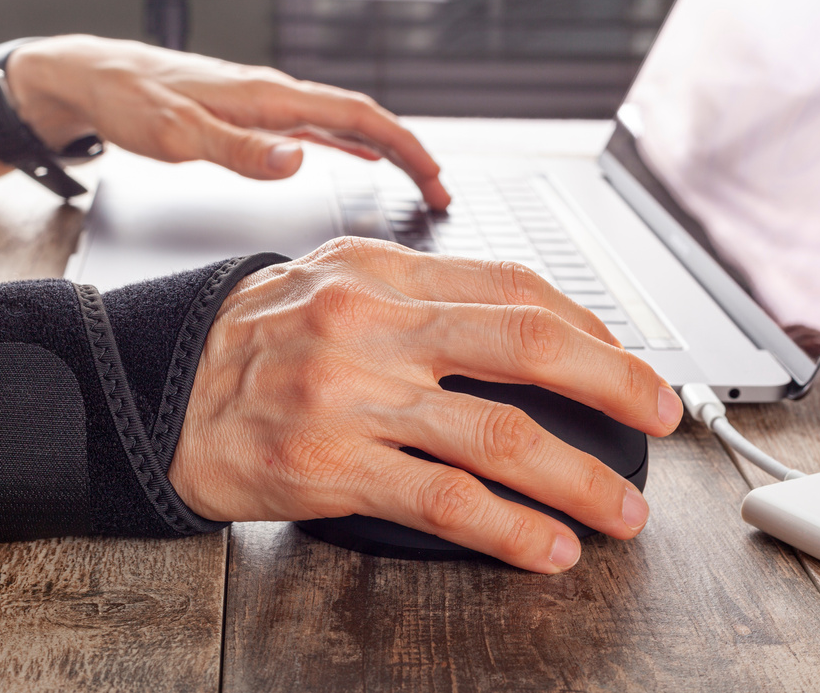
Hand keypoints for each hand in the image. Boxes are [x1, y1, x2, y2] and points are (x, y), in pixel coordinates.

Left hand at [6, 36, 450, 209]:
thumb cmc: (132, 102)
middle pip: (363, 118)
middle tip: (440, 190)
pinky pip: (317, 129)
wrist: (97, 78)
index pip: (357, 116)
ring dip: (385, 150)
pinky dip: (350, 145)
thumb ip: (239, 150)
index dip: (403, 146)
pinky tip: (358, 158)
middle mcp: (276, 95)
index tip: (434, 176)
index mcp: (268, 97)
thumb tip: (298, 161)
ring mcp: (268, 104)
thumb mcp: (180, 135)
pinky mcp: (254, 115)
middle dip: (409, 152)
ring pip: (345, 123)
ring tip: (417, 179)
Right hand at [169, 238, 683, 572]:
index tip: (626, 359)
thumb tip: (517, 319)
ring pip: (499, 435)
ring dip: (579, 477)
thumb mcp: (329, 283)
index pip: (511, 286)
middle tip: (663, 414)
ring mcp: (353, 397)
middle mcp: (371, 325)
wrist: (156, 393)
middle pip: (525, 344)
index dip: (587, 326)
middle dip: (614, 383)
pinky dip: (511, 528)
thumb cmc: (249, 342)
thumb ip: (417, 292)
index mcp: (379, 272)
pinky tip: (547, 546)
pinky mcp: (332, 467)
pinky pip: (445, 500)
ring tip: (621, 509)